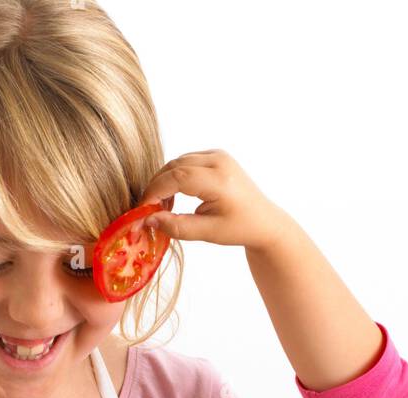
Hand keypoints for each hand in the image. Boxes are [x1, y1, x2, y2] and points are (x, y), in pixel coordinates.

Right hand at [140, 150, 293, 253]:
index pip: (177, 177)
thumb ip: (178, 227)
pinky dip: (175, 176)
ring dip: (164, 181)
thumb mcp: (208, 233)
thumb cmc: (239, 228)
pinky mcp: (216, 155)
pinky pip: (186, 161)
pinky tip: (173, 197)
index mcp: (220, 180)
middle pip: (175, 166)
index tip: (143, 209)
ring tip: (162, 207)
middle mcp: (219, 161)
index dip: (155, 191)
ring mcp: (218, 155)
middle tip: (148, 210)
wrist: (264, 220)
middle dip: (157, 186)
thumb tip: (149, 220)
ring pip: (178, 162)